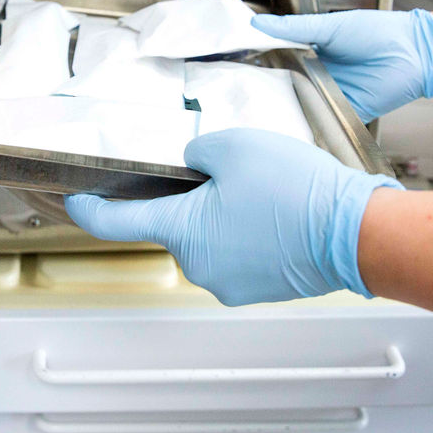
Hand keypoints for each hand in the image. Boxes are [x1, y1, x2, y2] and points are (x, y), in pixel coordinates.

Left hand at [65, 129, 402, 305]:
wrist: (356, 233)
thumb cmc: (299, 193)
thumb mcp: (234, 146)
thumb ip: (196, 150)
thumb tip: (194, 164)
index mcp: (183, 232)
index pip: (115, 223)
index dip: (89, 208)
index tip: (76, 200)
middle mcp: (199, 266)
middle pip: (175, 223)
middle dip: (190, 196)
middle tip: (224, 171)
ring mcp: (229, 283)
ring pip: (210, 237)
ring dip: (223, 213)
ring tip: (262, 190)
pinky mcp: (257, 287)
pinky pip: (237, 251)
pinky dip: (246, 231)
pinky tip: (274, 211)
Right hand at [251, 8, 432, 122]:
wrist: (414, 53)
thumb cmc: (379, 33)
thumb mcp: (329, 28)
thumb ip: (293, 28)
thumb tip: (259, 22)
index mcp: (313, 52)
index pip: (279, 60)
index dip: (260, 65)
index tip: (236, 67)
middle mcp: (319, 75)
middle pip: (287, 86)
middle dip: (269, 92)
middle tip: (242, 95)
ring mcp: (330, 95)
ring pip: (301, 106)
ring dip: (287, 110)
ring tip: (261, 113)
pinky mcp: (344, 112)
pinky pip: (323, 121)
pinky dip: (311, 124)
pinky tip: (292, 125)